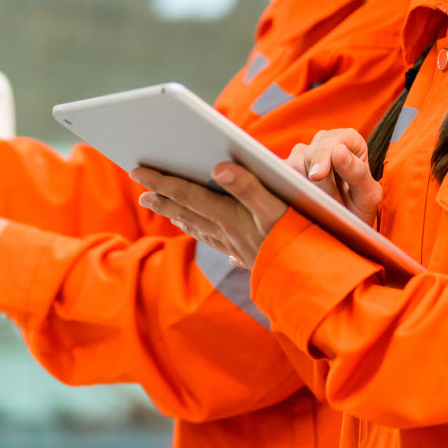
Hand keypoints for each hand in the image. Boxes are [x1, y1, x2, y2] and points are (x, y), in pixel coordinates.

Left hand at [132, 163, 286, 269]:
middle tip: (142, 193)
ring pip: (201, 229)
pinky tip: (211, 237)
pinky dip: (208, 235)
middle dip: (163, 200)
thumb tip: (218, 167)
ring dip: (181, 217)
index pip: (188, 194)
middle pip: (188, 212)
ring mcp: (237, 247)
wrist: (310, 280)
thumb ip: (247, 185)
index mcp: (229, 216)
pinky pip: (219, 243)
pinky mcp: (250, 258)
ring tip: (167, 210)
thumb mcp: (275, 207)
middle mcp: (227, 232)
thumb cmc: (296, 240)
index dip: (162, 182)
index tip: (137, 171)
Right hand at [286, 129, 380, 226]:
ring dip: (304, 185)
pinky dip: (286, 185)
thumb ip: (358, 173)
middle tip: (324, 201)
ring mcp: (306, 155)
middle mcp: (327, 143)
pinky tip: (296, 199)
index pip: (334, 140)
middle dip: (317, 179)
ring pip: (294, 162)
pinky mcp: (290, 170)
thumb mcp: (368, 195)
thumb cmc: (360, 208)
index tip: (316, 176)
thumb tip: (338, 151)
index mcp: (350, 141)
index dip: (324, 155)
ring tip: (319, 204)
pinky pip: (281, 172)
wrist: (347, 227)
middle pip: (312, 151)